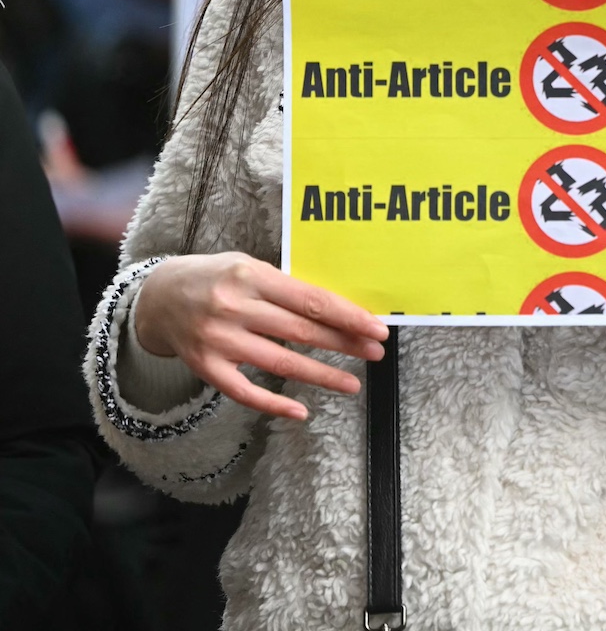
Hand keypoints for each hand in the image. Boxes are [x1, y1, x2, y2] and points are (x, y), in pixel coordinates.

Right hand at [134, 252, 387, 420]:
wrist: (157, 297)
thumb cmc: (216, 278)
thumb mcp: (249, 266)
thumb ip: (285, 286)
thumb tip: (337, 310)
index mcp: (251, 276)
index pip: (311, 301)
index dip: (348, 317)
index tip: (376, 329)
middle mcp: (234, 308)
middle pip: (302, 331)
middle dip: (344, 343)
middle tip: (376, 352)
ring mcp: (219, 340)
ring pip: (281, 363)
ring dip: (322, 375)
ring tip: (352, 383)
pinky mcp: (205, 366)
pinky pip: (244, 392)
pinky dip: (274, 404)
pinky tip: (301, 410)